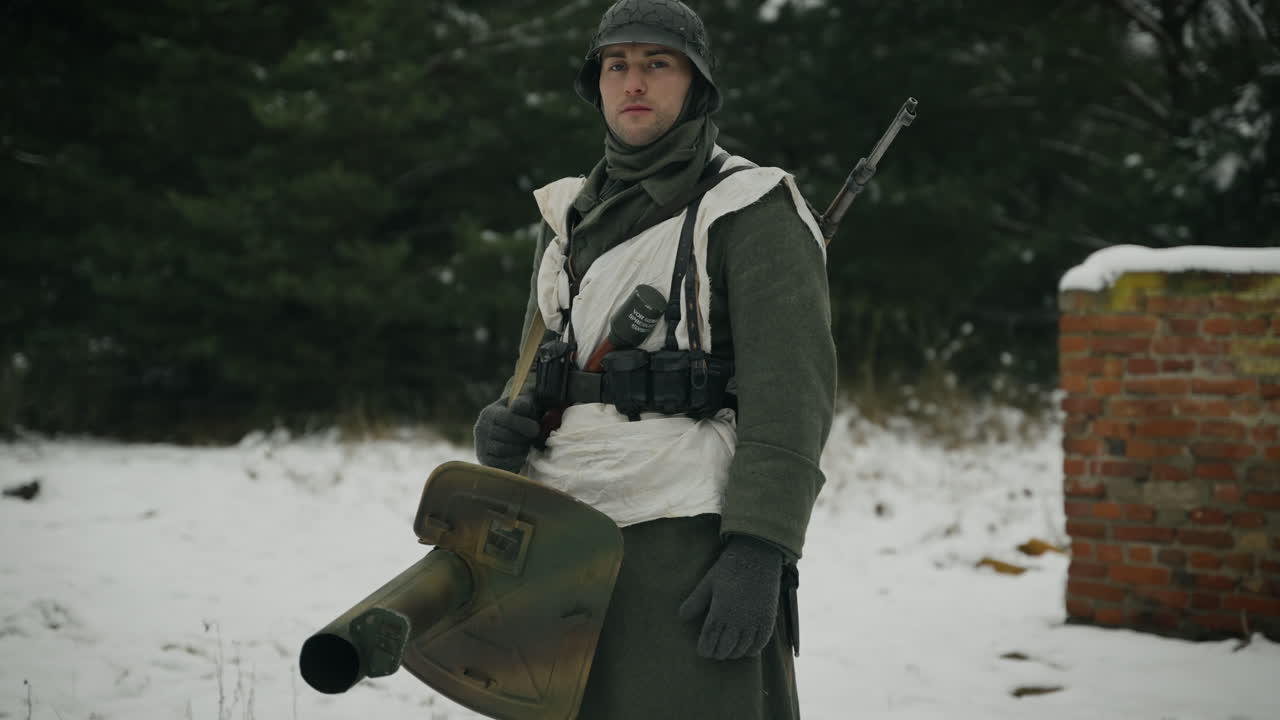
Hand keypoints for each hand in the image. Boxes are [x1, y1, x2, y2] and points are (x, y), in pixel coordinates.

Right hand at [473, 394, 539, 472]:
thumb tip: (519, 406)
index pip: (507, 418)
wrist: (506, 432)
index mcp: (490, 412)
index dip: (524, 425)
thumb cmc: (519, 417)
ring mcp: (480, 445)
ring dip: (519, 450)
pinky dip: (514, 461)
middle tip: (531, 440)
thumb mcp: (522, 406)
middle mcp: (481, 428)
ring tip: (525, 446)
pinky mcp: (483, 460)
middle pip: (506, 436)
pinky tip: (519, 456)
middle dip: (523, 439)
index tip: (536, 430)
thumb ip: (522, 403)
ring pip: (503, 450)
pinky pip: (500, 464)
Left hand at [678, 534, 782, 659]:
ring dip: (734, 653)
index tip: (702, 652)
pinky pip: (760, 643)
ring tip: (728, 652)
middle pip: (725, 647)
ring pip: (742, 648)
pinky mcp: (768, 619)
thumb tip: (681, 618)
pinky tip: (746, 650)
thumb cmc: (730, 568)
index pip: (709, 640)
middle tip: (714, 653)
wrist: (758, 555)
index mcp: (720, 611)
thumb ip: (696, 602)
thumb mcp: (709, 582)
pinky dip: (752, 650)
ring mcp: (754, 621)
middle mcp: (737, 620)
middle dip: (718, 652)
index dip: (705, 649)